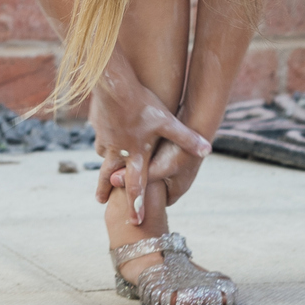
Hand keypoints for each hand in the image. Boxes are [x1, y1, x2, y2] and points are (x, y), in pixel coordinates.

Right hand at [88, 61, 209, 221]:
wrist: (114, 84)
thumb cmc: (143, 104)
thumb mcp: (168, 121)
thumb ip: (185, 138)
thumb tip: (206, 150)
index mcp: (135, 153)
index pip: (135, 185)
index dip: (136, 203)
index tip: (134, 220)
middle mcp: (118, 150)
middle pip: (109, 176)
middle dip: (106, 190)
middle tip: (101, 202)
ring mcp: (105, 138)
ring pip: (103, 157)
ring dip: (103, 167)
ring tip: (103, 172)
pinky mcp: (98, 125)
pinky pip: (100, 139)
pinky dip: (102, 144)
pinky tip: (104, 139)